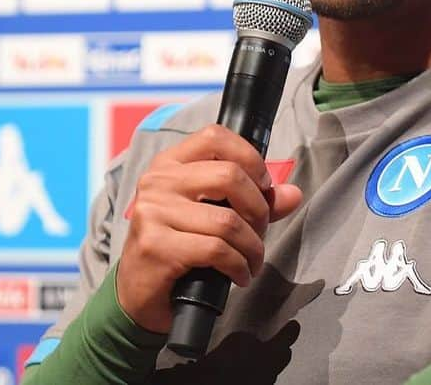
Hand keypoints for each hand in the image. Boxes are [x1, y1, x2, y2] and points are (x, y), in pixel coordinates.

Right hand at [116, 124, 303, 332]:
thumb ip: (252, 201)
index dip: (249, 158)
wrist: (138, 294)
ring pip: (227, 220)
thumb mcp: (212, 216)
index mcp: (170, 164)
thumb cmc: (177, 248)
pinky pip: (216, 250)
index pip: (215, 137)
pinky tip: (239, 275)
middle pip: (229, 176)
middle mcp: (158, 182)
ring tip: (252, 260)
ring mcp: (154, 212)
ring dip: (252, 246)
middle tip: (260, 231)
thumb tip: (293, 194)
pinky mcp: (156, 245)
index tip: (264, 185)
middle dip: (259, 209)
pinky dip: (239, 266)